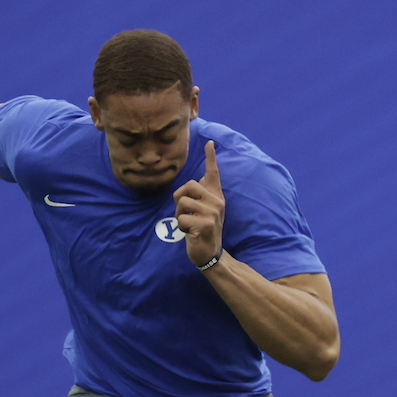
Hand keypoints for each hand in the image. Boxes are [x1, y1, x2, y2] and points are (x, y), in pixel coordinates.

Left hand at [172, 141, 224, 269]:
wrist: (210, 254)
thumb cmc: (203, 230)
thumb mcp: (206, 211)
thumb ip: (205, 195)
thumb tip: (203, 177)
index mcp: (216, 196)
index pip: (213, 173)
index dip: (211, 157)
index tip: (210, 143)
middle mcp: (217, 201)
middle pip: (189, 185)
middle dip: (179, 198)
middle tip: (183, 212)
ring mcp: (212, 212)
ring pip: (183, 202)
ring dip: (179, 215)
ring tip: (187, 224)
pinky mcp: (205, 224)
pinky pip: (182, 218)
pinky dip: (181, 226)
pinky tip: (189, 233)